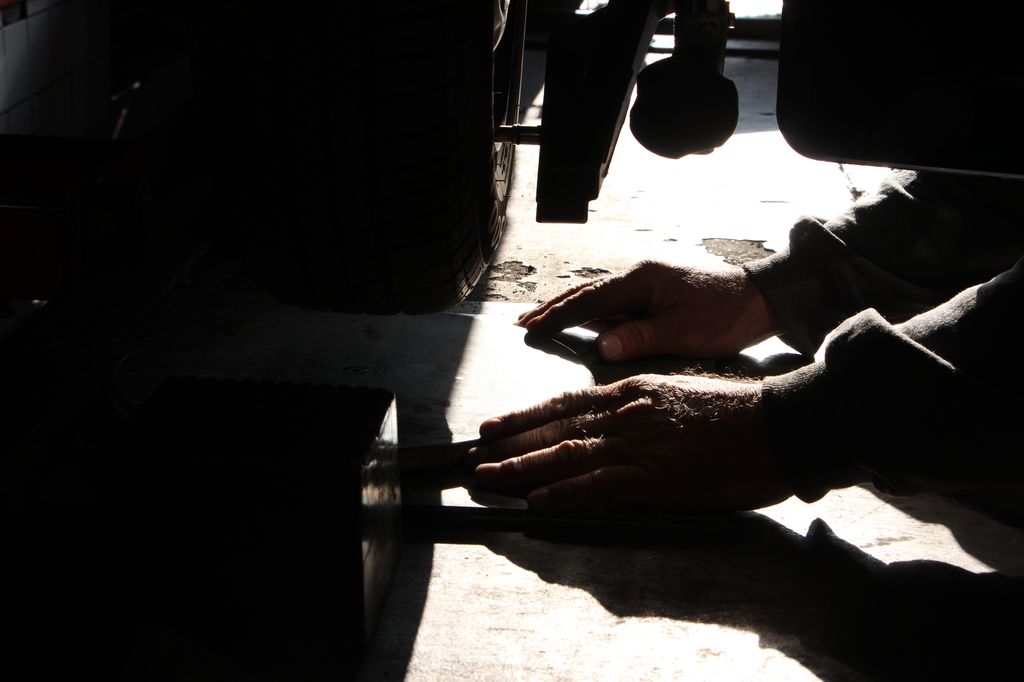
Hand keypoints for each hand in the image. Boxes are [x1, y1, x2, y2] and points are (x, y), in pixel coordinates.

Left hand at [466, 373, 791, 511]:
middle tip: (475, 453)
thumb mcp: (678, 396)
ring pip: (567, 454)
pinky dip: (566, 494)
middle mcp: (627, 412)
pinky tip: (538, 501)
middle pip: (556, 427)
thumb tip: (612, 423)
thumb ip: (641, 407)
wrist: (780, 424)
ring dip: (523, 467)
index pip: (566, 403)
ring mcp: (640, 443)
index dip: (526, 417)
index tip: (497, 425)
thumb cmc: (736, 414)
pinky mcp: (657, 476)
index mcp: (633, 391)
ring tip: (489, 475)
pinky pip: (600, 486)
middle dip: (511, 441)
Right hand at [517, 260, 778, 360]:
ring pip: (599, 301)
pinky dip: (593, 317)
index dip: (558, 315)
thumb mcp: (684, 330)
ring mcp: (646, 288)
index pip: (589, 300)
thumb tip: (601, 346)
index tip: (532, 328)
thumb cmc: (726, 314)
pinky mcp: (655, 299)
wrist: (762, 300)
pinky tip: (584, 328)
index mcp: (641, 280)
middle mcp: (639, 278)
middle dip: (554, 309)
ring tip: (542, 324)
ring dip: (570, 312)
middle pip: (586, 295)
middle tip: (523, 324)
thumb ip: (641, 337)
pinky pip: (616, 308)